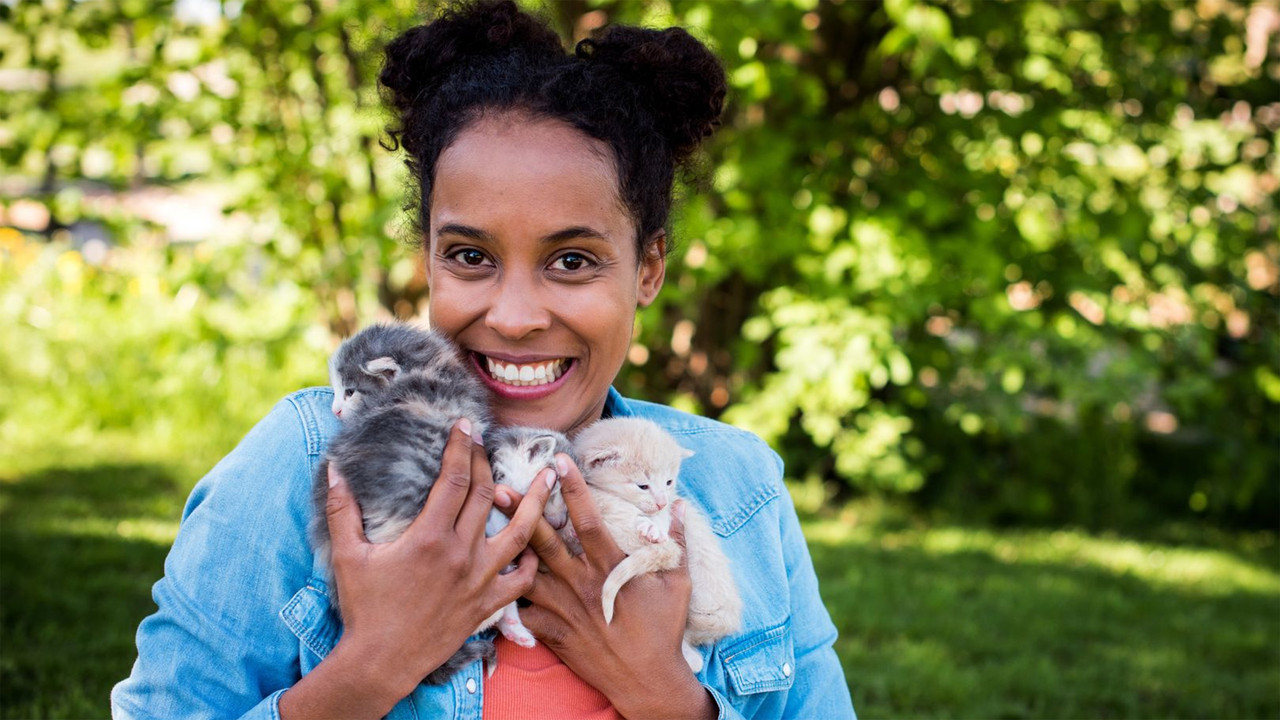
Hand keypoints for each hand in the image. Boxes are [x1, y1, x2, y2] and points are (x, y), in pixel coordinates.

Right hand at [280, 420, 552, 718]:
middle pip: (485, 495)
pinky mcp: (487, 605)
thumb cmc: (363, 608)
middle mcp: (460, 553)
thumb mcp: (347, 555)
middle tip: (489, 441)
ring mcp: (479, 579)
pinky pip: (521, 580)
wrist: (381, 661)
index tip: (466, 425)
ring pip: (520, 533)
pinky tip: (536, 546)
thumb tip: (332, 469)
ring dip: (536, 502)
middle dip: (488, 462)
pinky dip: (532, 561)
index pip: (453, 479)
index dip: (462, 448)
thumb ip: (342, 509)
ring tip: (549, 478)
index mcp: (429, 536)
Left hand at [496, 455, 715, 719]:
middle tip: (499, 486)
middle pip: (544, 541)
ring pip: (526, 573)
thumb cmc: (663, 630)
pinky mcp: (553, 634)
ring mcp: (564, 610)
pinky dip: (507, 598)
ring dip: (506, 549)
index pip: (588, 519)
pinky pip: (522, 613)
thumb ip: (676, 542)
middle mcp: (582, 584)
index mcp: (611, 568)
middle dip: (521, 512)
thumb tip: (680, 506)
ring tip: (482, 529)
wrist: (647, 682)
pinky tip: (489, 581)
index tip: (559, 461)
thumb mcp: (677, 583)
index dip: (573, 488)